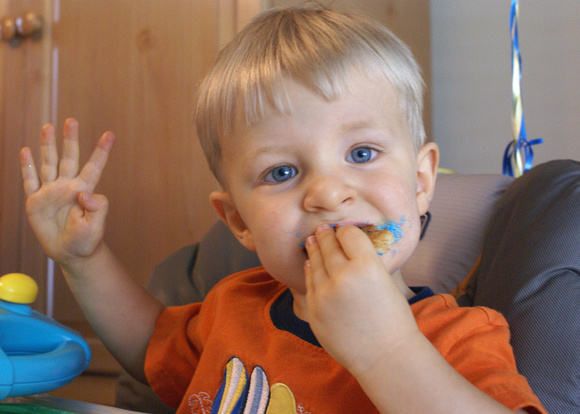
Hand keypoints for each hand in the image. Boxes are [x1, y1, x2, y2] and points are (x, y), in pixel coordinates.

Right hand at [20, 118, 114, 264]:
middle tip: (71, 121)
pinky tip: (25, 151)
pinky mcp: (35, 201)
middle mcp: (67, 186)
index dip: (101, 151)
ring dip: (47, 145)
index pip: (94, 166)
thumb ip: (97, 208)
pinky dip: (27, 166)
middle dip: (70, 139)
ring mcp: (50, 191)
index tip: (110, 134)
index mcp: (85, 190)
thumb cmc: (87, 239)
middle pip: (68, 158)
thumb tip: (85, 194)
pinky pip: (30, 180)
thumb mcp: (96, 226)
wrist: (70, 252)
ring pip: (48, 163)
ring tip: (48, 127)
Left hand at [304, 224, 419, 376]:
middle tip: (322, 229)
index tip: (344, 231)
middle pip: (328, 244)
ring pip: (315, 261)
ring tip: (312, 241)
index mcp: (367, 265)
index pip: (348, 233)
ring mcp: (324, 294)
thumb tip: (346, 242)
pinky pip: (309, 282)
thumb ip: (365, 260)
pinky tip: (311, 263)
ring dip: (314, 249)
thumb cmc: (392, 318)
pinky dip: (310, 270)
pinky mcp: (313, 309)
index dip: (346, 231)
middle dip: (325, 235)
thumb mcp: (385, 280)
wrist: (385, 355)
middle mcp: (343, 276)